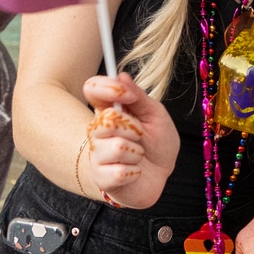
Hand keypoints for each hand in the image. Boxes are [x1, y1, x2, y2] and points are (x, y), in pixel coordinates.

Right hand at [82, 72, 179, 208]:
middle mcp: (97, 130)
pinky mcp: (101, 178)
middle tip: (140, 135)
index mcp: (108, 110)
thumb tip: (121, 75)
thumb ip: (139, 97)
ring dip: (137, 153)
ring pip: (117, 147)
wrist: (161, 174)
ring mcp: (96, 155)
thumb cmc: (157, 143)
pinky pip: (119, 172)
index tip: (129, 96)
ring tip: (138, 155)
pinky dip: (135, 172)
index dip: (109, 88)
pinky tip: (134, 171)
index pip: (92, 89)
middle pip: (107, 119)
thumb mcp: (155, 115)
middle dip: (135, 128)